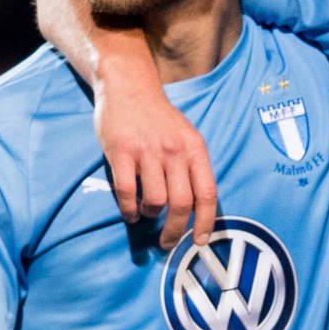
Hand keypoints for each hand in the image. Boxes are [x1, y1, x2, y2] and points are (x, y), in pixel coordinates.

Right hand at [93, 66, 218, 247]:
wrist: (128, 86)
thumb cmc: (158, 118)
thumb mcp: (186, 136)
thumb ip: (192, 166)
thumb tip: (197, 208)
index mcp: (194, 148)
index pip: (207, 193)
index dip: (205, 222)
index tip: (200, 241)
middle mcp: (174, 150)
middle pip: (182, 203)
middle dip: (175, 231)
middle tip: (168, 243)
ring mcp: (147, 151)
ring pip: (155, 201)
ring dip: (150, 215)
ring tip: (146, 213)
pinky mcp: (121, 152)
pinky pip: (127, 192)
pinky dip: (129, 210)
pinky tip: (130, 212)